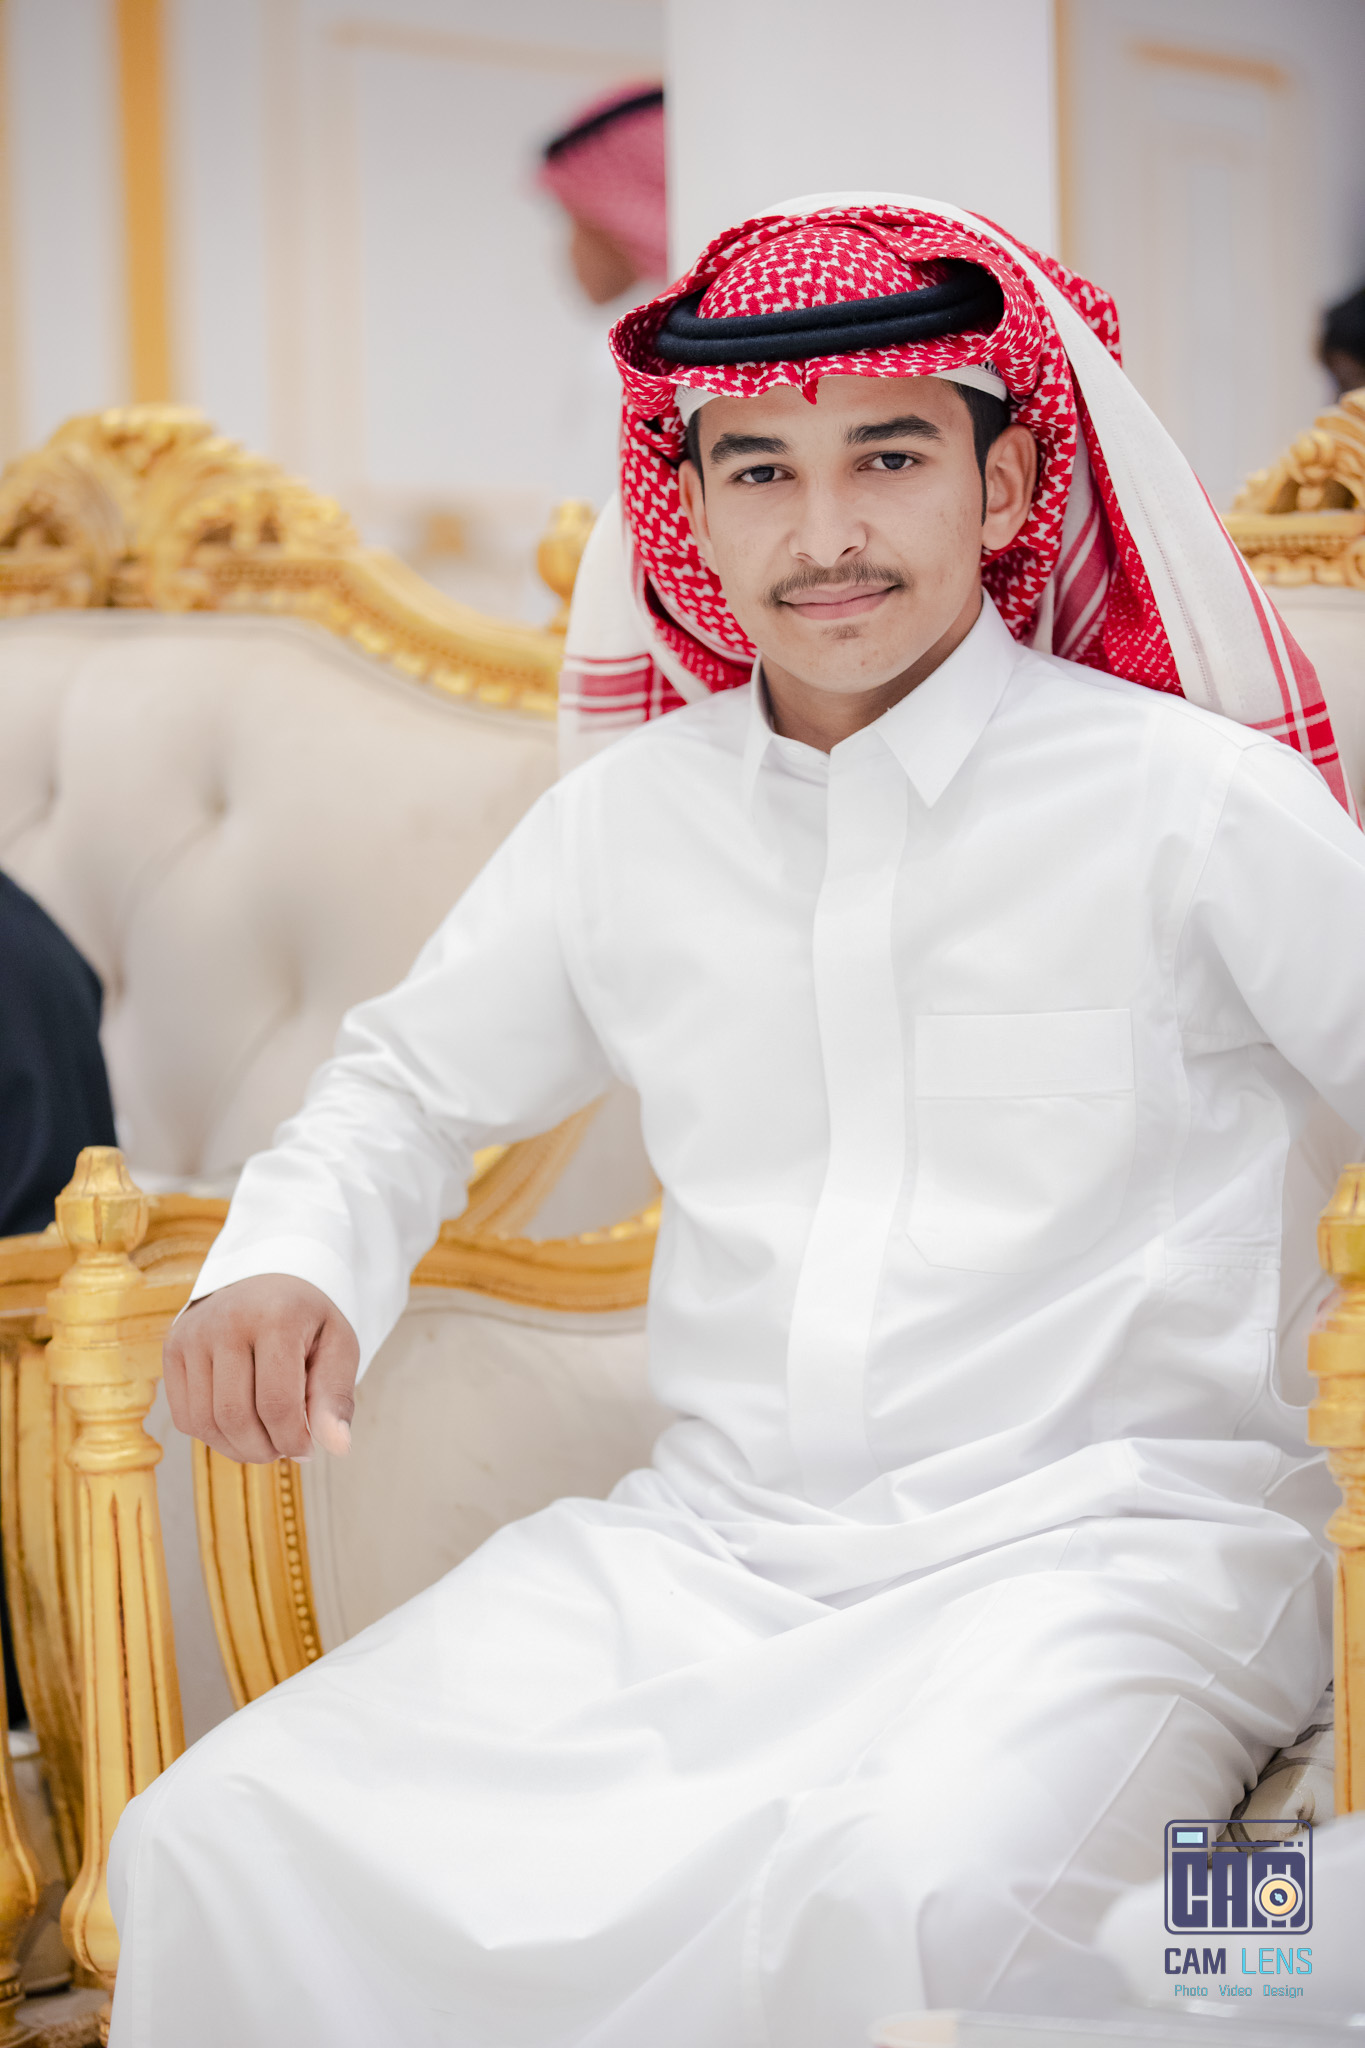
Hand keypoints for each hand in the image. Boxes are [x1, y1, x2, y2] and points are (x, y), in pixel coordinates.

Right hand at [163, 1275, 358, 1463]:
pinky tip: (238, 1425)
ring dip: (238, 1448)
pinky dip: (213, 1436)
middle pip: (235, 1416)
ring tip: (264, 1440)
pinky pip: (185, 1417)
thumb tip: (337, 1447)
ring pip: (205, 1423)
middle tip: (284, 1448)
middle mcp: (226, 1321)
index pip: (277, 1403)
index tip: (307, 1448)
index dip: (293, 1440)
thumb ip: (336, 1396)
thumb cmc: (307, 1320)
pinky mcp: (172, 1348)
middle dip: (264, 1449)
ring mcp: (193, 1334)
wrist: (267, 1279)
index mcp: (276, 1317)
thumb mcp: (338, 1347)